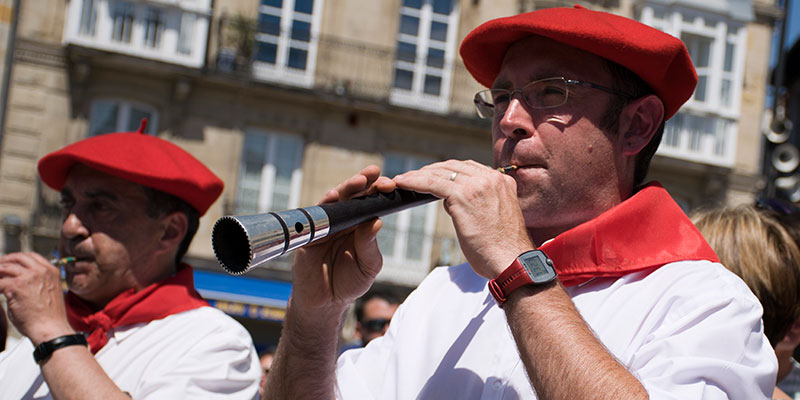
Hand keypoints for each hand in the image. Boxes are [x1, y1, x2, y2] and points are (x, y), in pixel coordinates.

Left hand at [0, 252, 74, 344]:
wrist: (50, 328)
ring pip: (5, 267)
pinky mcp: (16, 286)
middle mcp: (41, 271)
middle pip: (18, 257)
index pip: (32, 257)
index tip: (11, 262)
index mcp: (51, 271)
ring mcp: (28, 277)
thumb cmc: (50, 317)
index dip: (19, 258)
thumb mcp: (48, 292)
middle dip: (5, 261)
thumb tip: (18, 283)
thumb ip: (36, 283)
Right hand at [290, 165, 394, 312]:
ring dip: (347, 188)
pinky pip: (315, 216)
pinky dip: (325, 205)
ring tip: (360, 180)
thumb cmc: (348, 283)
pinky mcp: (310, 234)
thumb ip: (370, 245)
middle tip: (375, 173)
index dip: (379, 192)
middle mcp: (343, 221)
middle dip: (364, 182)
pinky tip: (333, 197)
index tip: (392, 185)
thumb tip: (376, 221)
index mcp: (360, 226)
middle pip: (353, 196)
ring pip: (335, 201)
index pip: (370, 203)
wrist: (325, 303)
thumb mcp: (368, 266)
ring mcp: (325, 226)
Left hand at [394, 160, 532, 278]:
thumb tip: (451, 201)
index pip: (468, 168)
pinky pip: (432, 183)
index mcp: (502, 181)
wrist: (511, 262)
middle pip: (453, 166)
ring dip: (419, 175)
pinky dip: (415, 182)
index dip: (447, 171)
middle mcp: (491, 178)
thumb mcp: (493, 218)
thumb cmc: (501, 250)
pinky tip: (402, 183)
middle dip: (431, 170)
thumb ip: (476, 204)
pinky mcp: (463, 196)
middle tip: (413, 176)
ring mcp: (478, 185)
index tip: (432, 175)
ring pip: (441, 173)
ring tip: (403, 180)